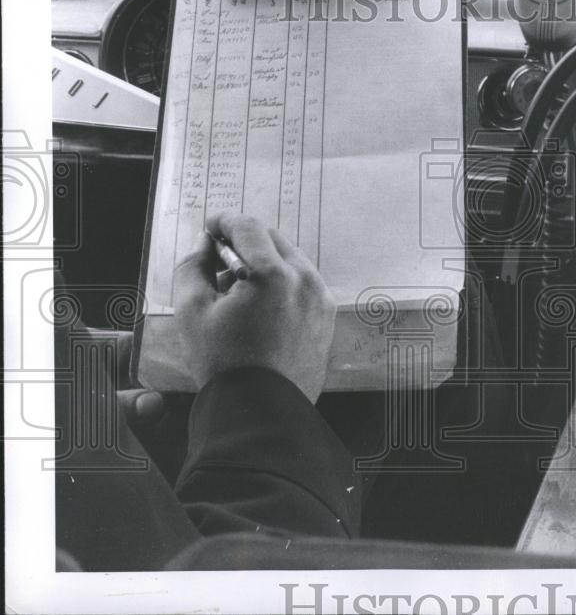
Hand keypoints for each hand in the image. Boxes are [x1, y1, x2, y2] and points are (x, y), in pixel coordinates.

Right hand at [174, 213, 335, 401]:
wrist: (260, 411)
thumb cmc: (223, 363)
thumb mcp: (192, 311)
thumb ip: (193, 266)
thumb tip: (205, 243)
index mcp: (274, 275)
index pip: (249, 227)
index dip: (225, 222)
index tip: (210, 229)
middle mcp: (305, 280)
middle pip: (272, 239)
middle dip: (244, 243)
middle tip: (218, 263)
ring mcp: (320, 298)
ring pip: (290, 260)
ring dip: (263, 263)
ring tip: (236, 293)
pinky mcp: (326, 315)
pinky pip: (302, 283)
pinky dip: (281, 283)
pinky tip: (258, 309)